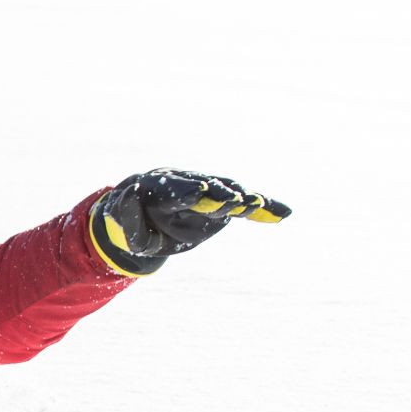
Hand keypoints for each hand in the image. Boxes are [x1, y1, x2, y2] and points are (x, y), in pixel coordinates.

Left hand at [91, 169, 289, 276]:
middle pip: (206, 187)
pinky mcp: (221, 202)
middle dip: (220, 193)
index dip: (188, 191)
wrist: (146, 218)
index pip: (176, 189)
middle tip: (236, 200)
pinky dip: (262, 208)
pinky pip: (243, 205)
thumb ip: (125, 213)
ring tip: (258, 205)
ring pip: (227, 192)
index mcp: (161, 187)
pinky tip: (285, 214)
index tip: (201, 191)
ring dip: (242, 198)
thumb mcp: (125, 228)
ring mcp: (207, 190)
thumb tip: (127, 191)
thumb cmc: (133, 225)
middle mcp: (186, 183)